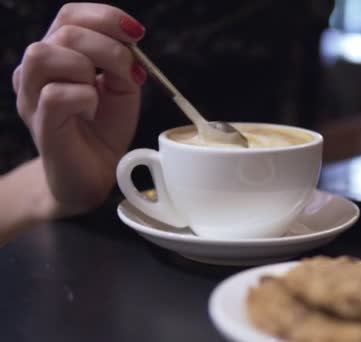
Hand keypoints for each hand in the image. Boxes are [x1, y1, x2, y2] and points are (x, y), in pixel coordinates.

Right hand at [12, 3, 146, 216]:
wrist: (94, 172)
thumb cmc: (105, 128)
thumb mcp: (121, 87)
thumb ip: (121, 61)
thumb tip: (128, 41)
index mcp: (57, 54)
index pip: (70, 14)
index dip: (106, 17)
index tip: (137, 33)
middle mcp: (36, 70)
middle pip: (64, 31)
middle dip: (108, 47)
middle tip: (131, 73)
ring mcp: (31, 96)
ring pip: (46, 54)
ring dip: (87, 69)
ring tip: (101, 93)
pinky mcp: (39, 122)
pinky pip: (56, 94)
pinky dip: (85, 99)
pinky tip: (91, 113)